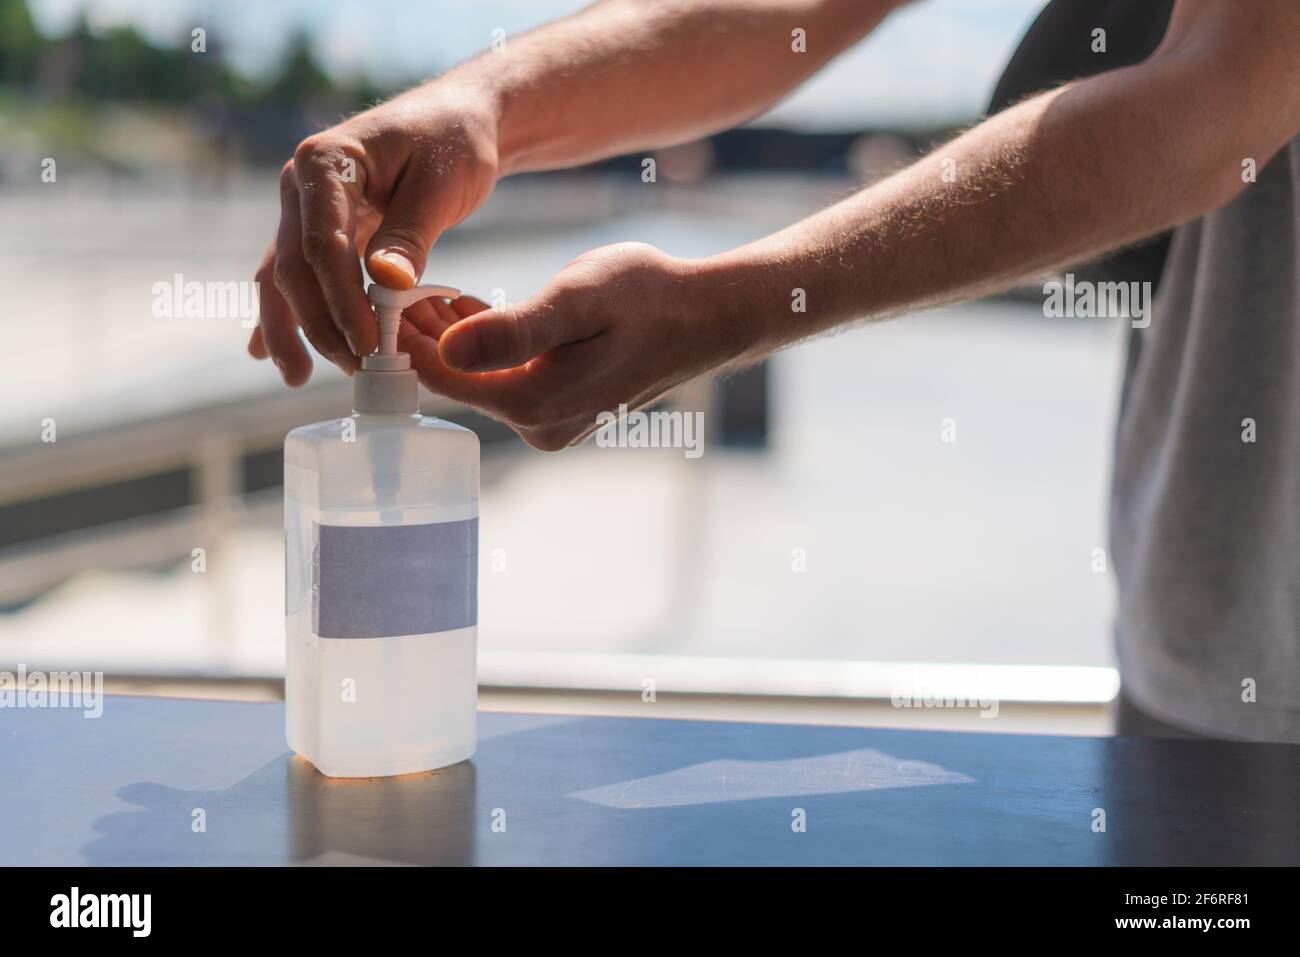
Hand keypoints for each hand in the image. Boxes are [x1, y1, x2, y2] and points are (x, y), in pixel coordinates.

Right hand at [247, 83, 499, 384]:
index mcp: (326, 162)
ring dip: (289, 328)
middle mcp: (300, 184)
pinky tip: (270, 353)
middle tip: (354, 369)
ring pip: (283, 277)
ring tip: (297, 376)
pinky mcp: (318, 229)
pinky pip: (296, 276)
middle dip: (318, 325)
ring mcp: (304, 207)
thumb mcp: (442, 184)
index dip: (342, 301)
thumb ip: (411, 234)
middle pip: (295, 267)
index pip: (323, 244)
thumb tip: (384, 285)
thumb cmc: (454, 142)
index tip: (369, 344)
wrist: (458, 119)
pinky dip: (288, 313)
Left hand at [400, 242, 744, 449]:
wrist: (705, 318)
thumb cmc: (648, 297)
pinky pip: (508, 385)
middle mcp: (539, 427)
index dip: (409, 334)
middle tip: (417, 286)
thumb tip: (448, 349)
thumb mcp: (577, 298)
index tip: (397, 292)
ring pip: (481, 383)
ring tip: (444, 294)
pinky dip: (488, 352)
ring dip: (457, 342)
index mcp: (533, 402)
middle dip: (429, 338)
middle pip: (458, 383)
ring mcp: (553, 425)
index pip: (441, 375)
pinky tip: (481, 315)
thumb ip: (513, 329)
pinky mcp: (566, 414)